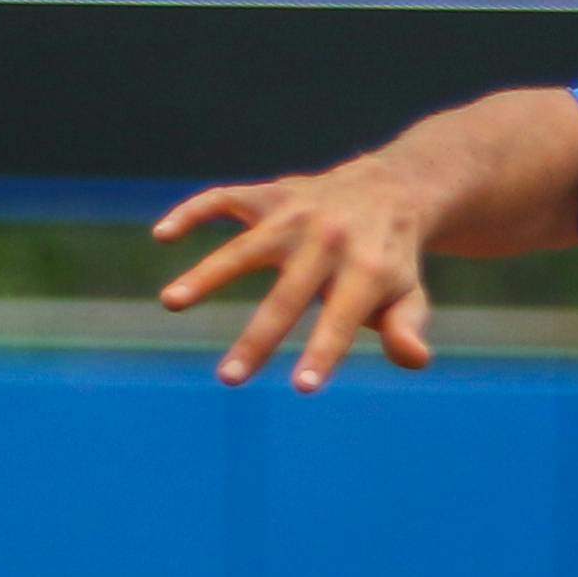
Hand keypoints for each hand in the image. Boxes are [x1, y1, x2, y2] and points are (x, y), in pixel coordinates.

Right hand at [151, 161, 441, 390]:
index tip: (302, 387)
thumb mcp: (411, 296)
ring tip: (171, 303)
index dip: (324, 351)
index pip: (343, 319)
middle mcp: (328, 239)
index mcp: (367, 269)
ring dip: (206, 274)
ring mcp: (295, 214)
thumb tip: (415, 359)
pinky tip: (163, 235)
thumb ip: (406, 327)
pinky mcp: (271, 195)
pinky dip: (193, 211)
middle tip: (228, 379)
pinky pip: (226, 199)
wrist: (391, 189)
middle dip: (258, 339)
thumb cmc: (393, 261)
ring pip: (245, 246)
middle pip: (288, 295)